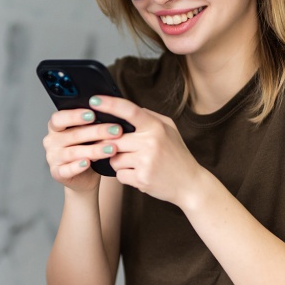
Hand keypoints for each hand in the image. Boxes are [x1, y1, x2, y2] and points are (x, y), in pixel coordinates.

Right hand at [43, 100, 126, 191]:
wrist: (84, 176)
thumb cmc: (86, 148)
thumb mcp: (88, 134)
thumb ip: (92, 125)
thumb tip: (110, 116)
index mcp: (56, 127)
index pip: (59, 118)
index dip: (74, 115)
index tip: (93, 114)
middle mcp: (52, 141)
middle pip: (73, 134)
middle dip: (97, 132)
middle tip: (116, 130)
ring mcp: (53, 158)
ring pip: (73, 152)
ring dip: (94, 150)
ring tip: (112, 148)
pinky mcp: (57, 173)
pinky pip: (67, 170)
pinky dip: (77, 166)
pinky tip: (88, 163)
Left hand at [88, 95, 204, 206]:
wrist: (190, 184)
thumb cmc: (177, 155)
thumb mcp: (170, 130)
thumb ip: (150, 117)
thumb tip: (127, 109)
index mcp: (156, 127)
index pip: (129, 110)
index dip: (109, 104)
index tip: (94, 100)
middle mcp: (150, 142)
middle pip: (114, 140)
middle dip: (113, 146)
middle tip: (125, 150)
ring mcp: (146, 162)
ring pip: (114, 159)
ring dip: (120, 162)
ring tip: (137, 164)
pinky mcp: (141, 179)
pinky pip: (119, 175)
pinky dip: (126, 176)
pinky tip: (140, 174)